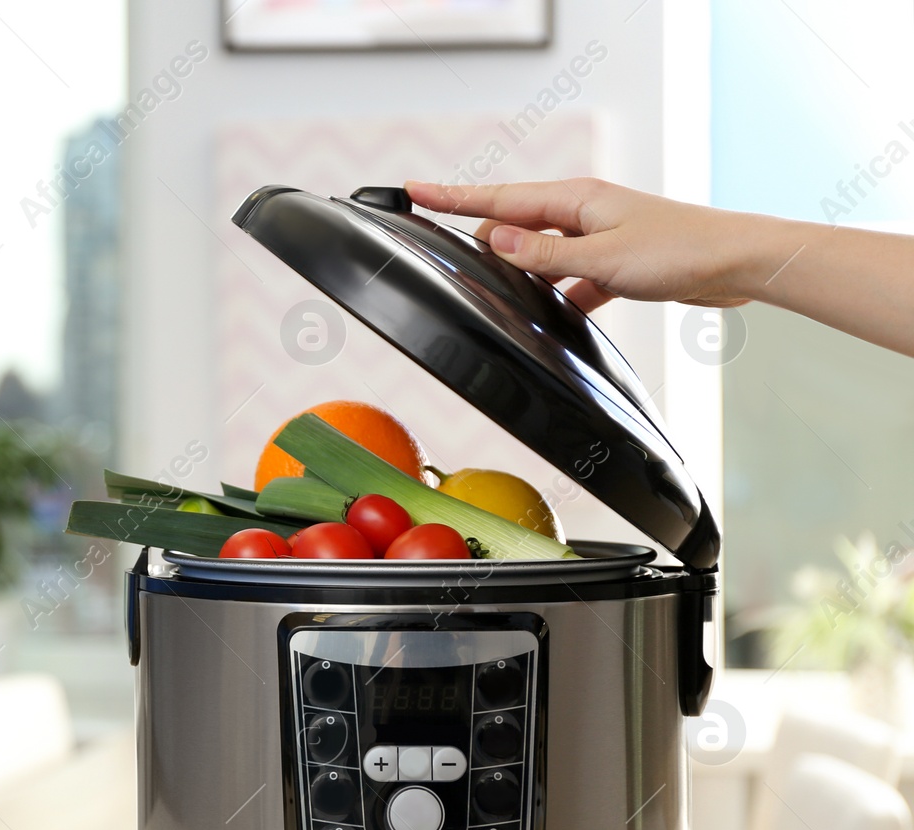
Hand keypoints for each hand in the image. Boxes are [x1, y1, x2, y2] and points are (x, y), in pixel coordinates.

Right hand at [404, 178, 754, 312]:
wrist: (738, 263)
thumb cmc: (680, 251)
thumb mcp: (603, 258)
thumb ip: (545, 254)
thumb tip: (495, 241)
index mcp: (575, 199)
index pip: (498, 199)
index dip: (451, 198)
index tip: (413, 192)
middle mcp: (582, 212)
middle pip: (514, 227)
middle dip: (486, 246)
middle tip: (460, 270)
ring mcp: (597, 236)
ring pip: (540, 256)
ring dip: (525, 275)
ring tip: (506, 297)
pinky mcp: (614, 262)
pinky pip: (569, 278)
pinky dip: (559, 295)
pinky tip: (556, 316)